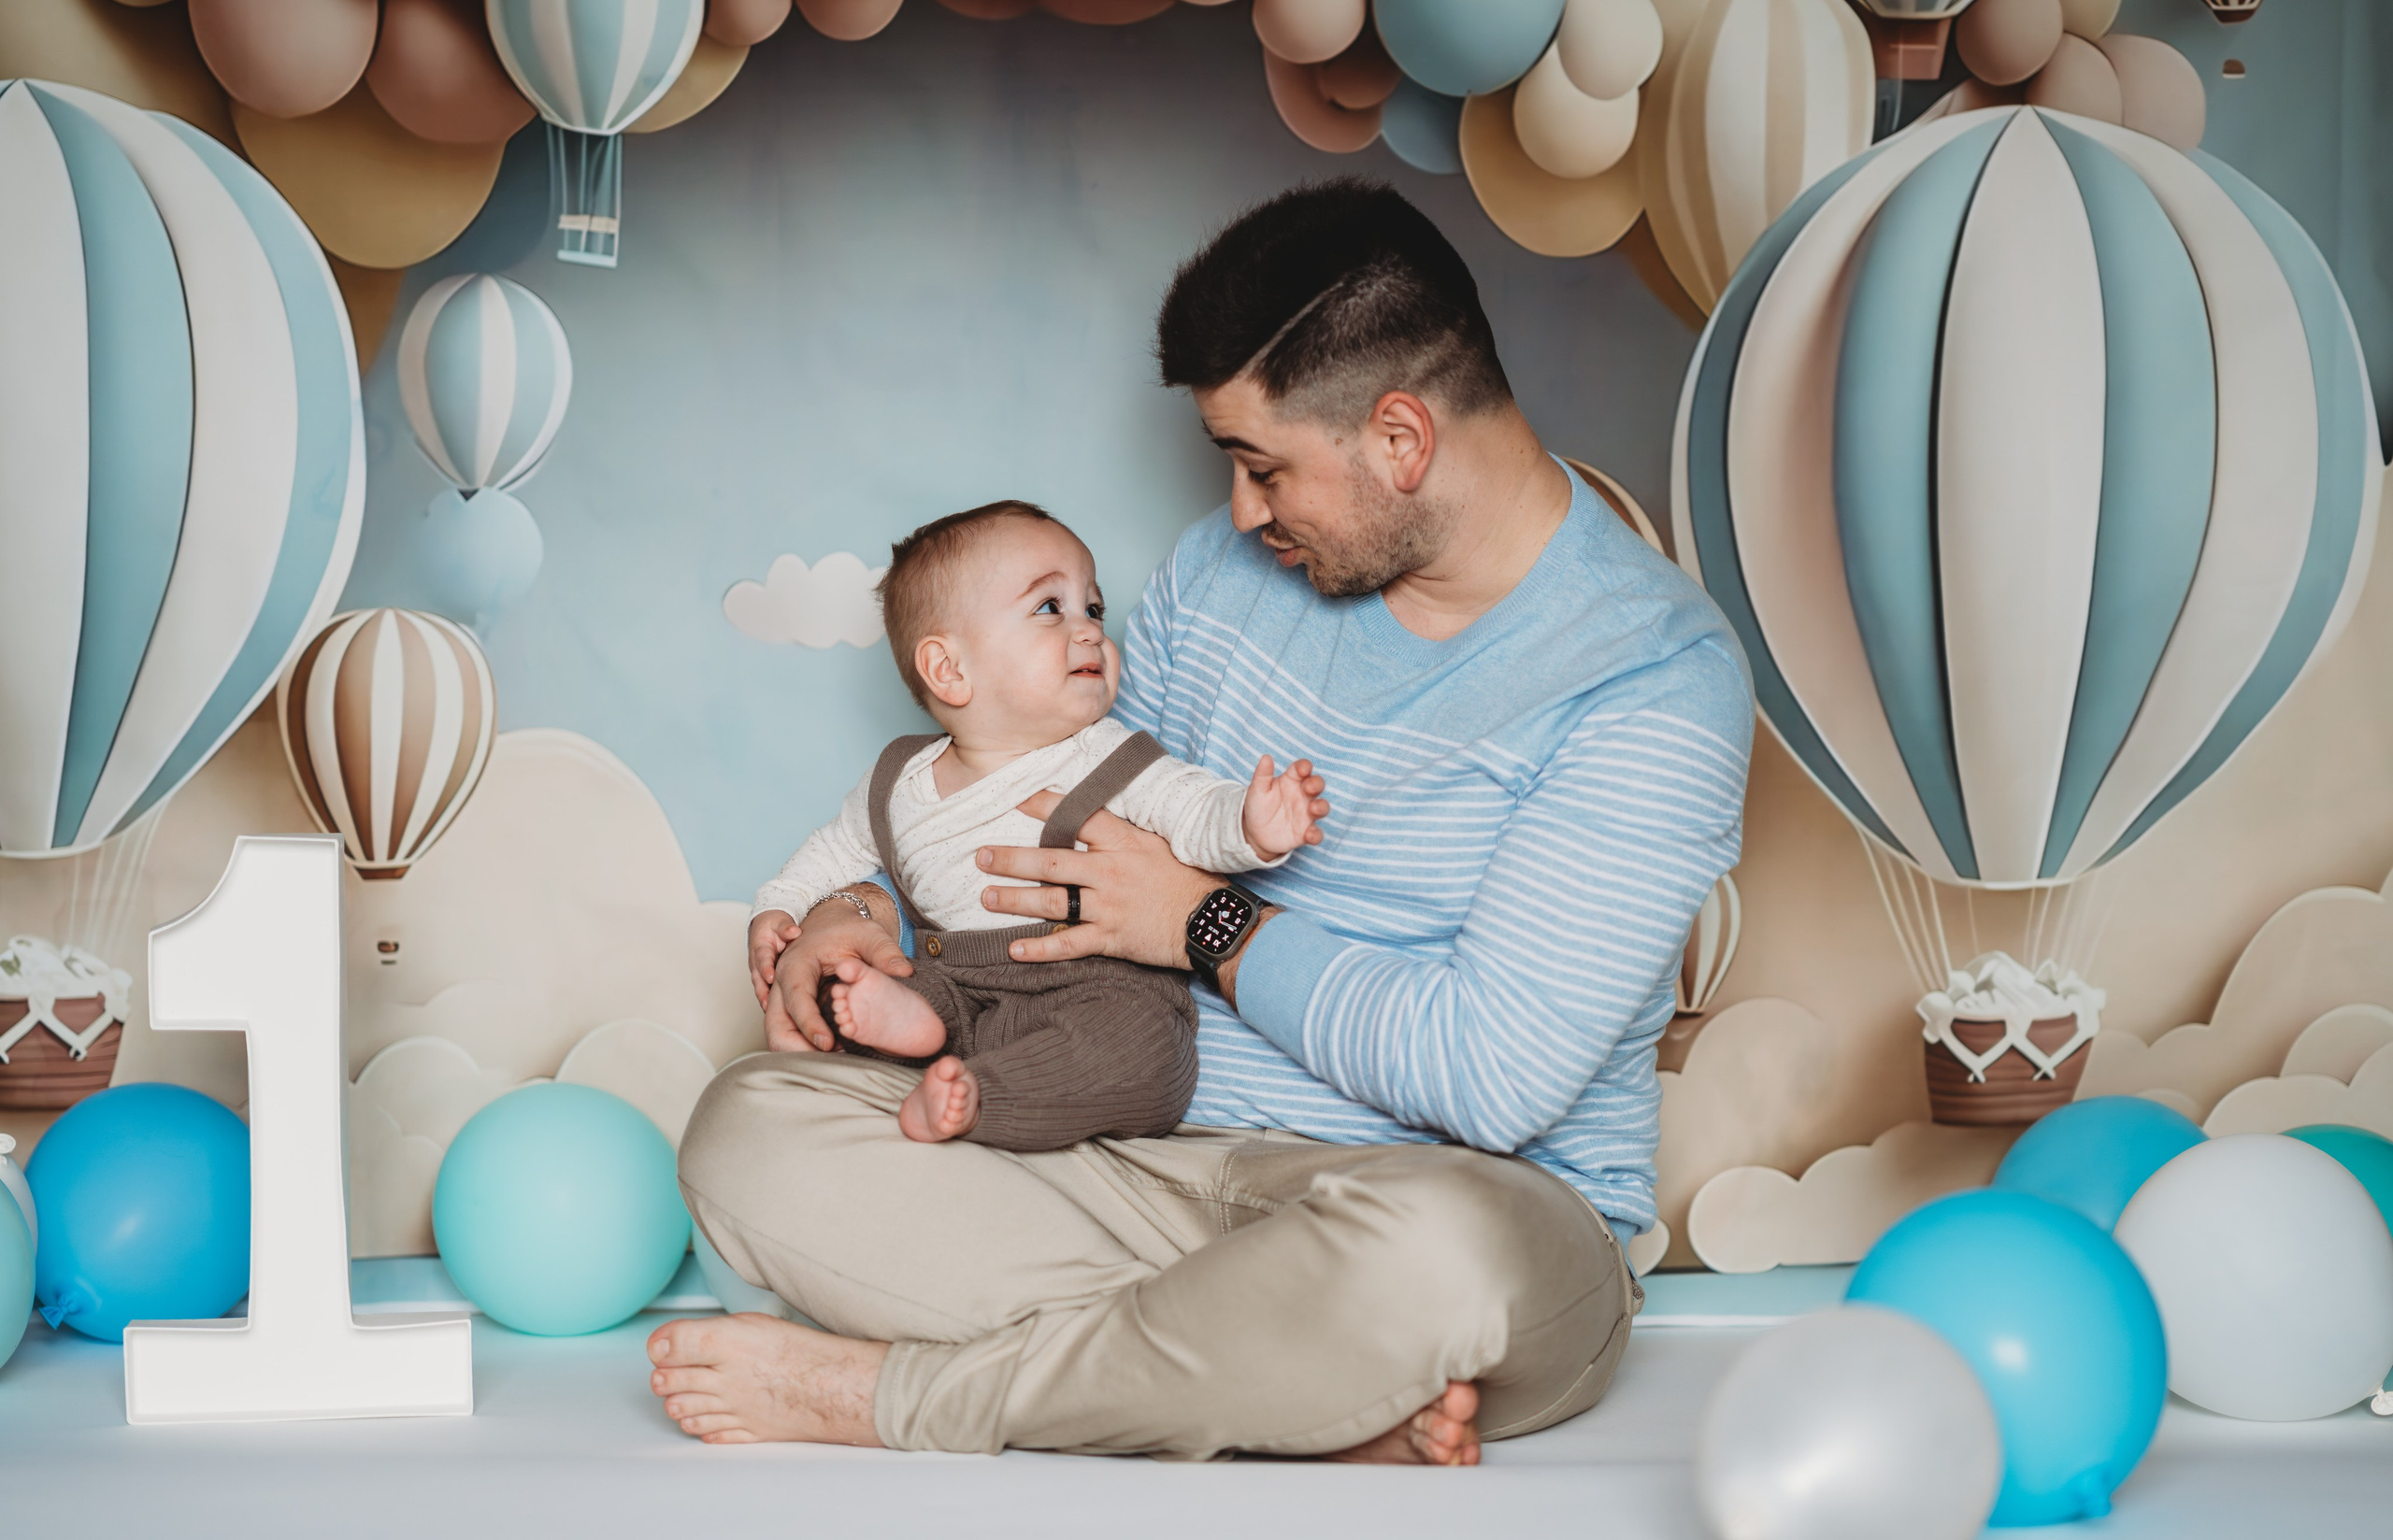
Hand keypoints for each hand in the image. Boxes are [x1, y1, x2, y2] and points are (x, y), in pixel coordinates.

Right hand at [747, 911, 799, 1008]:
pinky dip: (768, 1001)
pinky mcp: (763, 978)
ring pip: (760, 987)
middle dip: (762, 991)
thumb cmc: (774, 925)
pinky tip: (777, 1012)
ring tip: (770, 1012)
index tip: (771, 977)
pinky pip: (765, 990)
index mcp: (761, 946)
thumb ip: (785, 927)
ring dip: (764, 999)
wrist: (766, 927)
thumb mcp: (780, 922)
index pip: (762, 958)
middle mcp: (756, 961)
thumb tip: (794, 931)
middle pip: (758, 978)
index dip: (766, 968)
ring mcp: (758, 971)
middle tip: (768, 1003)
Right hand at [763, 889, 909, 1052]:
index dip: (810, 1025)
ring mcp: (782, 996)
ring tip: (835, 1059)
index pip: (797, 999)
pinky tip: (832, 1053)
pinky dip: (804, 1047)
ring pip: (778, 1034)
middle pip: (776, 1025)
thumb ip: (885, 953)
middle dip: (797, 1049)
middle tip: (831, 1061)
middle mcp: (782, 982)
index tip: (828, 1045)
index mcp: (797, 963)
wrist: (831, 922)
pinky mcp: (790, 1007)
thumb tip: (904, 973)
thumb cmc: (848, 928)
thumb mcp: (869, 935)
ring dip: (800, 1052)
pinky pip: (789, 1033)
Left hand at [978, 794, 1220, 968]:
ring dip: (1014, 900)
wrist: (1211, 921)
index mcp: (1124, 842)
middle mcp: (1111, 872)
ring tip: (986, 897)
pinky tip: (1014, 949)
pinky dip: (1040, 949)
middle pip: (1051, 862)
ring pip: (1052, 902)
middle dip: (1011, 860)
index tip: (1017, 799)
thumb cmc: (1189, 878)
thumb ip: (1124, 833)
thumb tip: (1092, 819)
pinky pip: (1068, 944)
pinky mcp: (1111, 939)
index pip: (1078, 816)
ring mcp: (1108, 907)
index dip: (1046, 806)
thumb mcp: (1159, 843)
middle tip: (981, 857)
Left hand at [1241, 755, 1329, 858]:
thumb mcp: (1257, 790)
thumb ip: (1262, 775)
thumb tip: (1266, 757)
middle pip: (1317, 784)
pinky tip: (1309, 834)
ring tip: (1313, 809)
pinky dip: (1316, 834)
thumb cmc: (1258, 807)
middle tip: (1308, 787)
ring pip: (1322, 807)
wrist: (1254, 833)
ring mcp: (1306, 814)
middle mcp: (1302, 795)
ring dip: (1321, 806)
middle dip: (1317, 784)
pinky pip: (1316, 833)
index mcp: (1291, 781)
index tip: (1303, 769)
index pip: (1302, 769)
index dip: (1305, 767)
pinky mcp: (1305, 832)